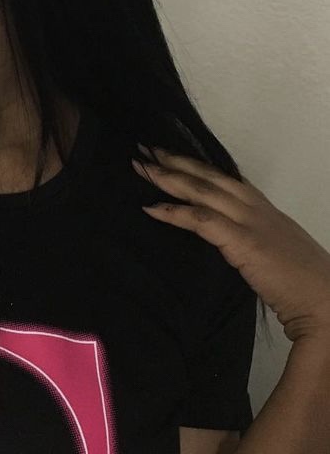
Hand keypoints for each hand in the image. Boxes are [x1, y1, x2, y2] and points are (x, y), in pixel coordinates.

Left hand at [132, 144, 329, 343]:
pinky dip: (173, 212)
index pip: (224, 179)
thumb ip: (247, 240)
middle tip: (146, 148)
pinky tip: (151, 208)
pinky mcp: (244, 243)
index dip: (195, 166)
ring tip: (141, 167)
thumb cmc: (302, 286)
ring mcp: (251, 223)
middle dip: (176, 161)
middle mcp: (257, 208)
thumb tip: (223, 240)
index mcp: (264, 209)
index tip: (169, 155)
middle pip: (209, 176)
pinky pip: (201, 220)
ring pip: (203, 190)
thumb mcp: (272, 252)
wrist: (329, 305)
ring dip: (168, 177)